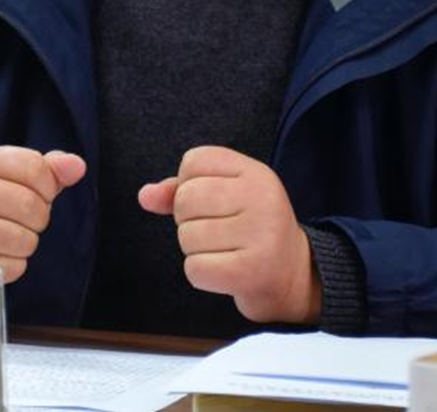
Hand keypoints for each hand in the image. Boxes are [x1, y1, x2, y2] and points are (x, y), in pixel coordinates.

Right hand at [0, 146, 85, 282]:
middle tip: (30, 220)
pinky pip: (5, 267)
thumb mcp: (14, 174)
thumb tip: (78, 166)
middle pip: (28, 205)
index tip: (43, 193)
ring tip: (17, 236)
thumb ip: (50, 168)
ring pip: (19, 239)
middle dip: (40, 217)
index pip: (33, 167)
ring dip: (28, 242)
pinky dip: (14, 265)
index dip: (49, 185)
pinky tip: (3, 255)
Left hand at [139, 145, 319, 324]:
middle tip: (213, 230)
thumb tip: (144, 196)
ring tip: (222, 250)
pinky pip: (195, 268)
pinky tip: (223, 271)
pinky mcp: (252, 271)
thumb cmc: (249, 229)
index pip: (194, 161)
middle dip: (187, 219)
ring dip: (194, 249)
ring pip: (187, 236)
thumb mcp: (225, 197)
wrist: (292, 275)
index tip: (209, 201)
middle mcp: (262, 197)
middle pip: (186, 198)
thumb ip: (181, 189)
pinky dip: (200, 273)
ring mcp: (261, 234)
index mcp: (255, 172)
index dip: (187, 183)